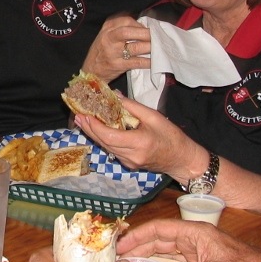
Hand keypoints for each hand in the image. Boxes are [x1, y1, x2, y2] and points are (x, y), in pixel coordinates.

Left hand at [74, 96, 201, 181]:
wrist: (182, 159)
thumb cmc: (172, 137)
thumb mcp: (154, 117)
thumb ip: (133, 107)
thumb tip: (115, 96)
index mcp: (138, 143)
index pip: (109, 135)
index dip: (94, 126)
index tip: (85, 114)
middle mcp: (131, 156)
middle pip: (103, 142)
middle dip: (89, 129)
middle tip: (78, 116)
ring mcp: (129, 162)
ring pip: (106, 147)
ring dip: (94, 134)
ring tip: (82, 121)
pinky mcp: (129, 164)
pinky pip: (112, 151)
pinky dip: (104, 139)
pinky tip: (98, 130)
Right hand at [80, 15, 152, 82]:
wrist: (91, 71)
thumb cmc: (102, 51)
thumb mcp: (107, 35)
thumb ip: (121, 28)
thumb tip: (143, 26)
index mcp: (107, 28)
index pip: (126, 21)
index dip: (139, 25)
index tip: (146, 29)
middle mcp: (108, 38)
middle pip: (129, 32)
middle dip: (145, 33)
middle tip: (156, 36)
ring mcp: (112, 52)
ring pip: (135, 48)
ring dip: (150, 47)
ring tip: (158, 47)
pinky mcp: (118, 65)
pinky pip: (137, 62)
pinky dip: (148, 61)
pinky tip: (154, 60)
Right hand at [116, 219, 260, 261]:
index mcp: (196, 232)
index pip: (160, 229)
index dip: (138, 235)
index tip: (120, 245)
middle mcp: (194, 240)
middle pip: (159, 239)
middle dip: (138, 247)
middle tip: (117, 258)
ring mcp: (198, 253)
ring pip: (165, 252)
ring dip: (148, 258)